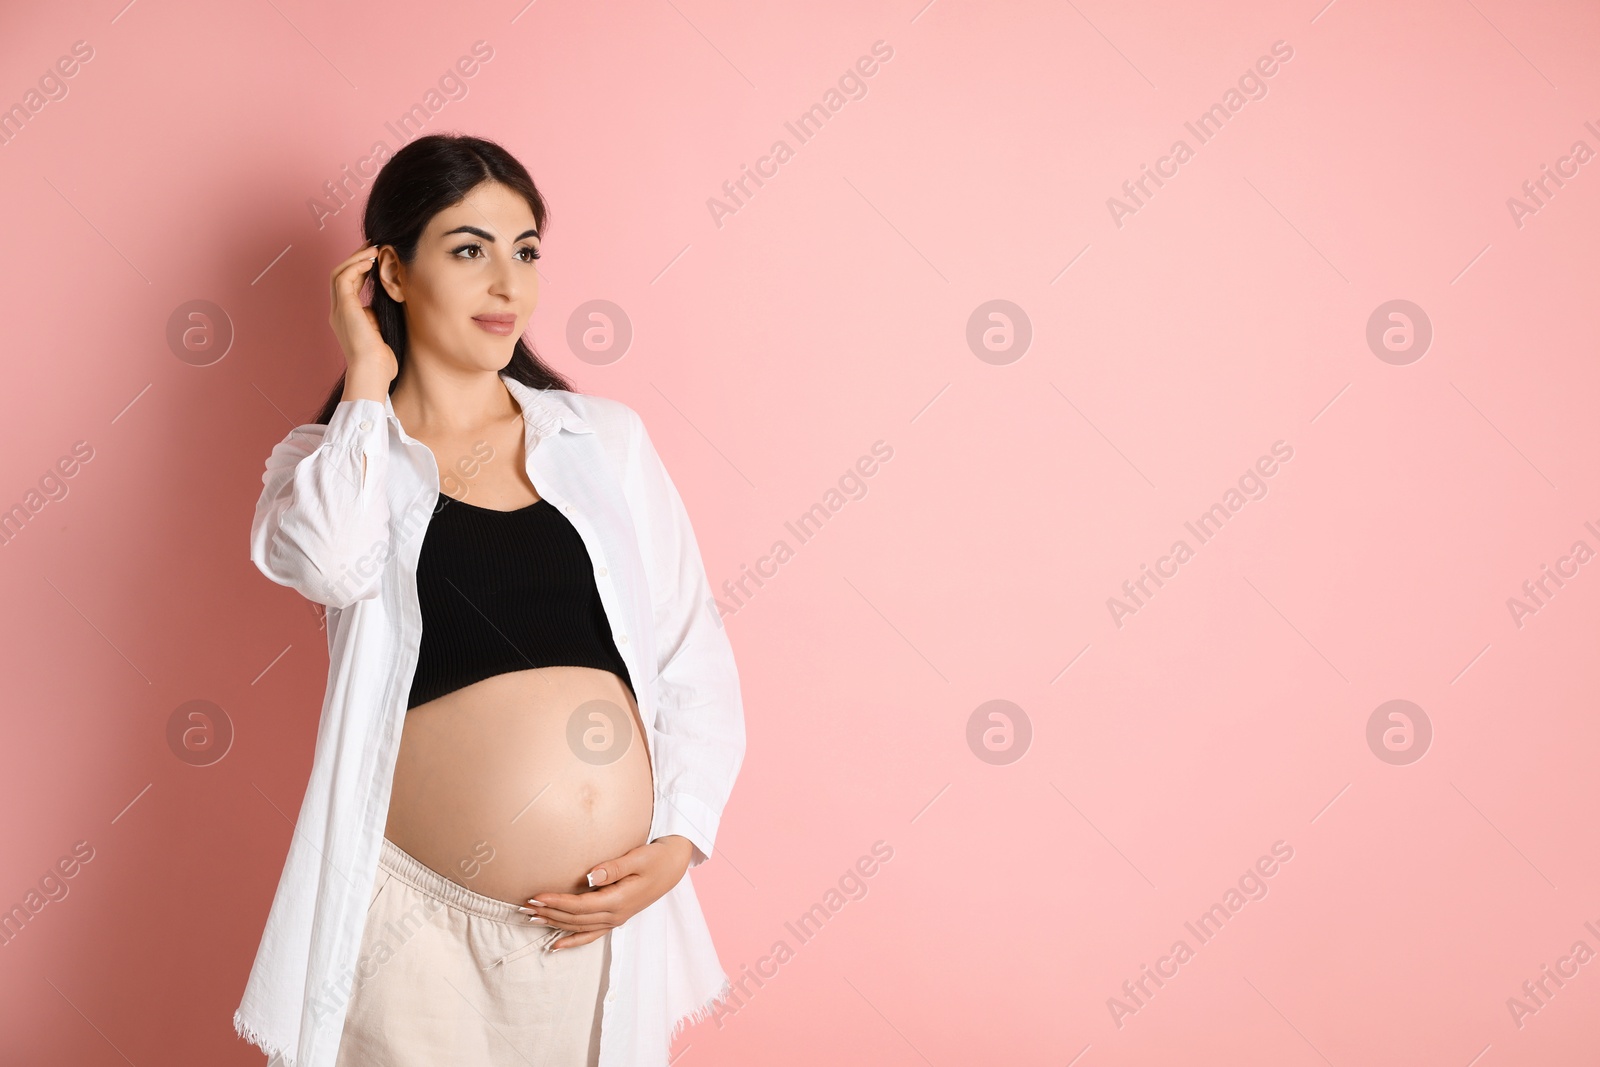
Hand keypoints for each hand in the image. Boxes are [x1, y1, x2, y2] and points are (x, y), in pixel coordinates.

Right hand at [329, 243, 398, 397]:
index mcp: (346, 318)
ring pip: (339, 273)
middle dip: (355, 259)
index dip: (360, 269)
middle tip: (373, 246)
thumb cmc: (381, 361)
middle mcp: (338, 312)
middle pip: (340, 275)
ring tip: (372, 250)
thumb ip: (377, 315)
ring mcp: (338, 310)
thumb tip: (385, 300)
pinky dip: (356, 266)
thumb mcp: (380, 332)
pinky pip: (344, 278)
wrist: (373, 372)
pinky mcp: (344, 308)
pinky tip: (370, 262)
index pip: (348, 285)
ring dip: (355, 258)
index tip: (375, 259)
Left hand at [519, 836, 695, 950]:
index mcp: (619, 900)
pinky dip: (573, 941)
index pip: (580, 905)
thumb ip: (615, 867)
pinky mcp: (616, 918)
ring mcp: (616, 919)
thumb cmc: (656, 858)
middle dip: (549, 913)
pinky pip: (591, 935)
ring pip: (579, 927)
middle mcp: (616, 915)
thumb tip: (591, 876)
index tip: (536, 895)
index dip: (557, 902)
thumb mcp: (639, 858)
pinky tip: (555, 945)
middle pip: (575, 918)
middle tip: (524, 906)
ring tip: (531, 918)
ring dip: (554, 924)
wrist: (673, 866)